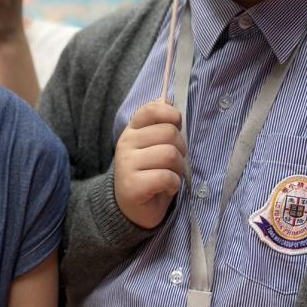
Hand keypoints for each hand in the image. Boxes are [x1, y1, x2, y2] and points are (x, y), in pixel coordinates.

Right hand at [114, 101, 185, 228]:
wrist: (133, 210)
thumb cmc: (149, 174)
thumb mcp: (154, 146)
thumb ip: (159, 123)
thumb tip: (166, 97)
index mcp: (132, 131)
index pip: (151, 110)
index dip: (171, 115)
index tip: (176, 128)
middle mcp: (126, 144)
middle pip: (169, 133)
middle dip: (181, 150)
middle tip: (174, 163)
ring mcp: (126, 165)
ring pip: (170, 155)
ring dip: (178, 169)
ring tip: (170, 176)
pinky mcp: (132, 186)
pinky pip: (166, 177)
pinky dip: (173, 185)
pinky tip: (166, 188)